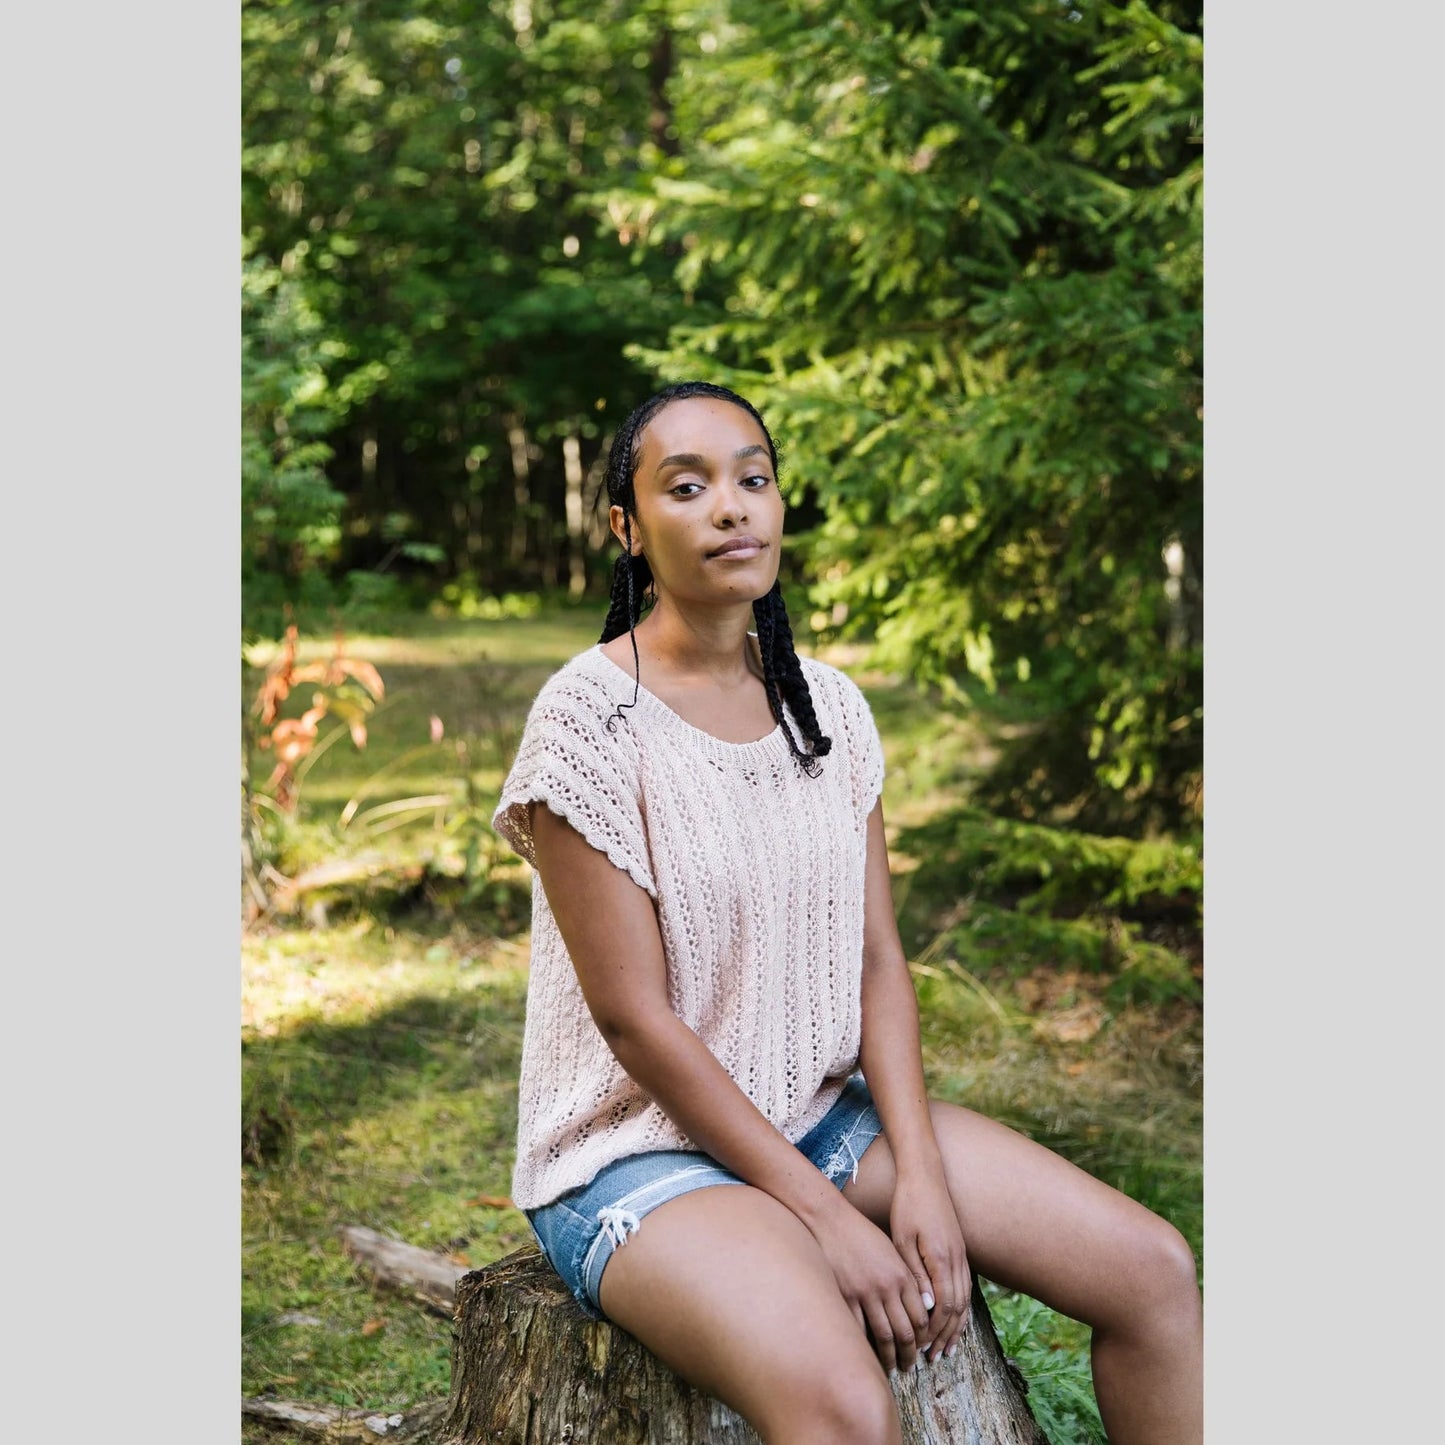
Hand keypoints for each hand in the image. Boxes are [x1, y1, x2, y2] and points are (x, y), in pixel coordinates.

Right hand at [810, 1198, 931, 1372]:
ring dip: (890, 1357)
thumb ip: (907, 1277)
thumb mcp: (891, 1251)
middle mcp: (887, 1286)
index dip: (924, 1338)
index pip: (921, 1317)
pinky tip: (866, 1354)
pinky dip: (864, 1346)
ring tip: (892, 1368)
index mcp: (902, 1275)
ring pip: (883, 1336)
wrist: (830, 1220)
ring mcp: (864, 1292)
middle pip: (905, 1332)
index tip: (922, 1349)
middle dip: (910, 1354)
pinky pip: (858, 1329)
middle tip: (910, 1367)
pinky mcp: (844, 1295)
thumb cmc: (862, 1234)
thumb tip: (922, 1306)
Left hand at [887, 1167, 970, 1362]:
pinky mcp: (960, 1250)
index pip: (942, 1307)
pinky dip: (960, 1309)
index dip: (933, 1332)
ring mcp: (961, 1255)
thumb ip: (915, 1274)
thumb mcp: (903, 1239)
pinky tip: (953, 1320)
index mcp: (941, 1258)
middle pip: (956, 1309)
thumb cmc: (907, 1205)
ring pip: (964, 1301)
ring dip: (955, 1328)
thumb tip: (926, 1308)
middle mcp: (956, 1260)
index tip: (921, 1349)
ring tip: (946, 1349)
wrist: (925, 1176)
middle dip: (945, 1337)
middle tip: (934, 1359)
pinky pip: (965, 1288)